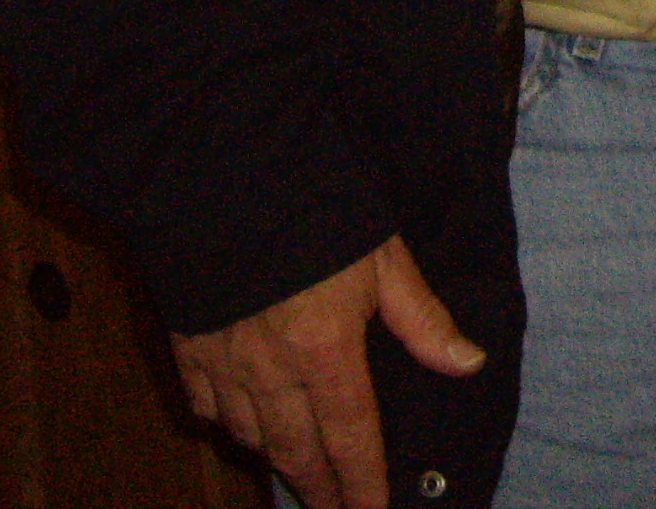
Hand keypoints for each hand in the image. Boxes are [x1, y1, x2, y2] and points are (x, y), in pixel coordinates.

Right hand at [171, 236, 484, 508]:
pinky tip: (241, 427)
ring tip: (300, 473)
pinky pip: (205, 408)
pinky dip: (227, 426)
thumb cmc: (316, 208)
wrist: (222, 177)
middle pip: (298, 450)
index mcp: (325, 351)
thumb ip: (422, 318)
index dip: (364, 483)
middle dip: (320, 487)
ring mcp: (223, 364)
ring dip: (278, 459)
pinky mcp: (187, 347)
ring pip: (251, 436)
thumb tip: (467, 362)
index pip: (351, 437)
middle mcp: (271, 372)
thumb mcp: (383, 258)